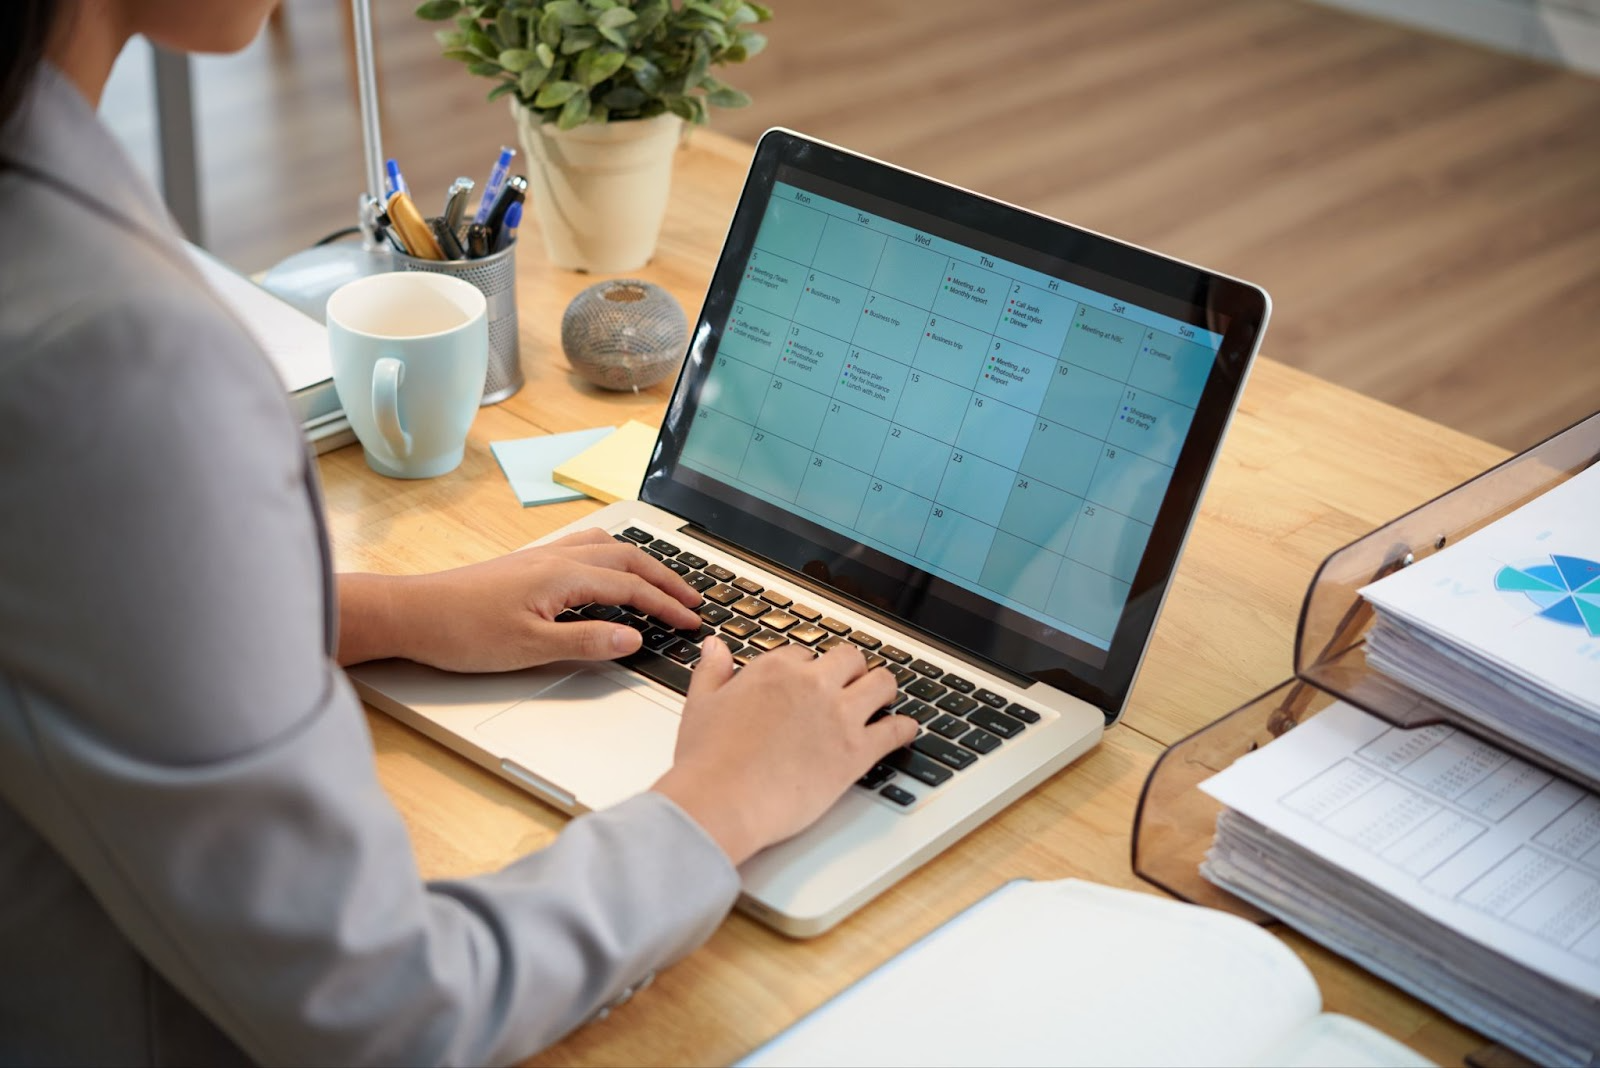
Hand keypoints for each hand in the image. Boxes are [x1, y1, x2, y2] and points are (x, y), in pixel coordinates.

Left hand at [337, 529, 702, 670]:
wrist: (412, 614)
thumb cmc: (461, 631)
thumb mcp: (529, 647)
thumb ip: (586, 641)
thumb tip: (634, 637)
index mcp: (563, 576)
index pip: (631, 587)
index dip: (666, 605)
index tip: (692, 621)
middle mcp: (556, 557)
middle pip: (626, 558)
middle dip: (665, 578)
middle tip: (692, 599)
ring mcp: (541, 557)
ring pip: (606, 547)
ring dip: (640, 562)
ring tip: (662, 580)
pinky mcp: (527, 563)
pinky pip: (584, 548)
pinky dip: (612, 555)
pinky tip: (608, 568)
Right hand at [652, 640, 916, 865]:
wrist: (722, 801)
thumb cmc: (707, 761)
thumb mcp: (700, 705)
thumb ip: (712, 671)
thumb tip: (716, 646)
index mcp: (774, 670)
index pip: (804, 655)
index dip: (808, 669)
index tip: (808, 682)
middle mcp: (811, 684)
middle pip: (849, 659)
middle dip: (852, 670)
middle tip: (852, 684)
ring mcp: (838, 715)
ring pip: (881, 683)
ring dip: (884, 688)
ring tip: (883, 698)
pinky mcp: (857, 751)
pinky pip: (895, 730)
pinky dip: (904, 729)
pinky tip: (905, 730)